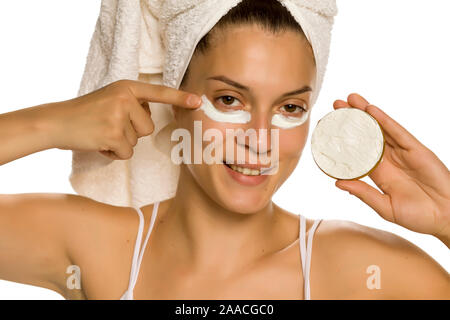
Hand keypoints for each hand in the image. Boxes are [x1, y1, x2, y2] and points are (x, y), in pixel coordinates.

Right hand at [44, 79, 201, 159]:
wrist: (57, 122)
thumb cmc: (85, 112)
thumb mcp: (110, 98)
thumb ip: (132, 103)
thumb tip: (150, 117)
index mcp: (126, 87)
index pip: (159, 93)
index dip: (180, 98)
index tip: (198, 102)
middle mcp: (125, 98)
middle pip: (148, 127)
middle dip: (132, 132)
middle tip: (108, 125)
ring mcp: (119, 115)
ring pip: (137, 141)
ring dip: (121, 142)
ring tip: (101, 132)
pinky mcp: (112, 133)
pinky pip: (127, 153)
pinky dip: (114, 153)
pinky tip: (98, 142)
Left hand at [333, 93, 449, 243]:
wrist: (447, 218)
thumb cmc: (418, 217)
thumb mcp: (385, 207)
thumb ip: (363, 193)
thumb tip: (337, 182)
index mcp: (379, 173)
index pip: (357, 152)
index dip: (343, 140)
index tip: (328, 129)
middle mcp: (388, 160)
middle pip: (366, 135)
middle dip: (351, 120)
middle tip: (335, 104)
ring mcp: (402, 153)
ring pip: (380, 128)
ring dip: (365, 113)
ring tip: (350, 99)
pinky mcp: (417, 149)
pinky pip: (398, 132)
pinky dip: (385, 120)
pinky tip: (371, 110)